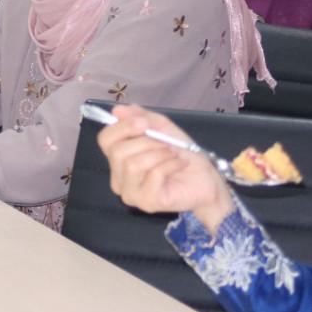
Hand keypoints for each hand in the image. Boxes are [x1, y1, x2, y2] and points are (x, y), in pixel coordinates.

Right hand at [97, 105, 235, 232]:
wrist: (206, 180)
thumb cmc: (182, 155)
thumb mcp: (162, 128)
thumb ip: (140, 117)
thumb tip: (117, 110)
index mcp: (118, 160)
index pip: (105, 140)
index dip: (122, 127)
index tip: (144, 123)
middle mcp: (119, 179)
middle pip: (117, 152)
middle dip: (146, 142)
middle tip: (167, 145)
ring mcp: (131, 193)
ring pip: (132, 164)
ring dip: (159, 154)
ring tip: (174, 155)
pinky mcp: (147, 201)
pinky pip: (152, 174)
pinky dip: (170, 164)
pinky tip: (180, 165)